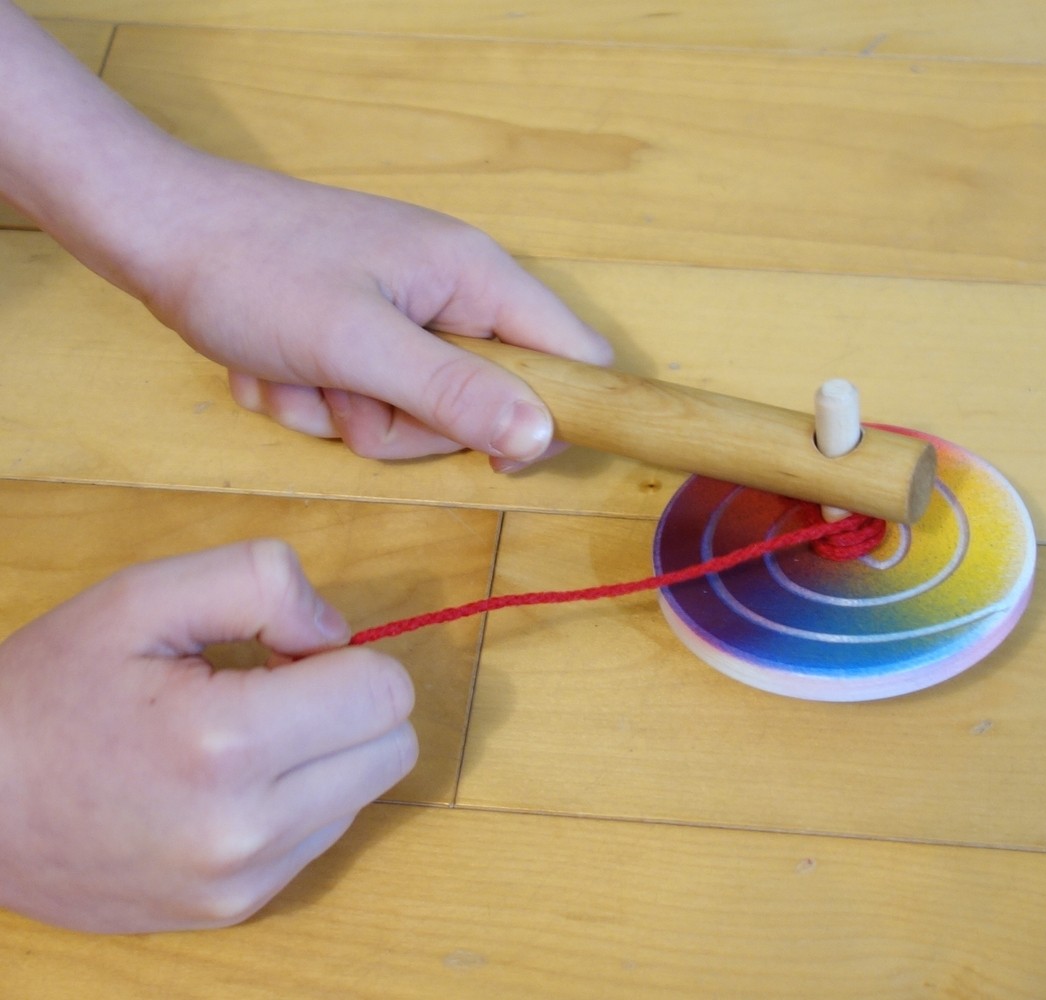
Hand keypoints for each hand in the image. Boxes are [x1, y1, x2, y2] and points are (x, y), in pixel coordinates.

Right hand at [0, 540, 416, 932]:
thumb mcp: (143, 597)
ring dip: (328, 753)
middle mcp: (246, 830)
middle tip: (268, 689)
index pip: (385, 691)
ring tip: (238, 736)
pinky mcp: (235, 909)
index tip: (281, 652)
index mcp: (227, 743)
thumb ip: (262, 582)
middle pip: (395, 748)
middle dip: (351, 703)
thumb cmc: (49, 692)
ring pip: (366, 792)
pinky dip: (300, 799)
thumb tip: (339, 631)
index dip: (343, 655)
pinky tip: (228, 781)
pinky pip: (321, 835)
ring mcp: (242, 882)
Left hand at [132, 154, 612, 468]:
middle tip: (349, 391)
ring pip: (416, 413)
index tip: (489, 456)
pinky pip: (367, 401)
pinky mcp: (362, 332)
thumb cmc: (253, 269)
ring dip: (348, 414)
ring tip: (299, 372)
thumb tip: (543, 434)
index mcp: (475, 276)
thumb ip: (454, 391)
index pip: (571, 357)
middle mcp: (452, 293)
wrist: (154, 228)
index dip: (549, 416)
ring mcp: (405, 314)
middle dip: (407, 422)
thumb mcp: (357, 343)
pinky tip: (277, 366)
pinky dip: (319, 399)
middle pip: (484, 404)